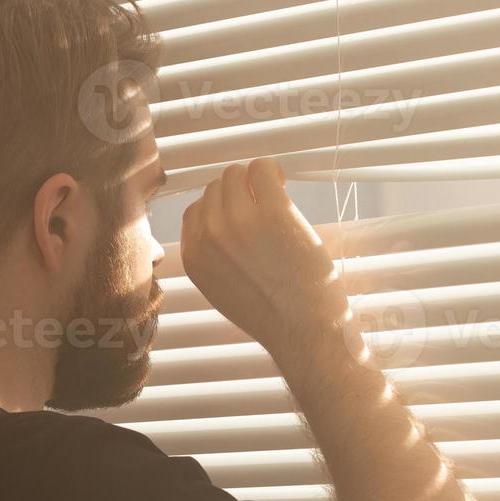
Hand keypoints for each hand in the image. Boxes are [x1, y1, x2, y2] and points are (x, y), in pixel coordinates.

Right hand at [181, 158, 349, 356]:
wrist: (305, 333)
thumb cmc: (274, 316)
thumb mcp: (224, 291)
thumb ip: (214, 258)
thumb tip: (222, 225)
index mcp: (194, 258)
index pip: (194, 211)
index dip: (220, 209)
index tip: (243, 214)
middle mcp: (209, 238)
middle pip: (215, 188)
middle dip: (239, 192)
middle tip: (264, 206)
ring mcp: (237, 223)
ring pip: (235, 173)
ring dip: (255, 179)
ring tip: (276, 197)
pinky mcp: (271, 213)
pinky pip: (261, 168)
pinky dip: (272, 171)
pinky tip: (285, 186)